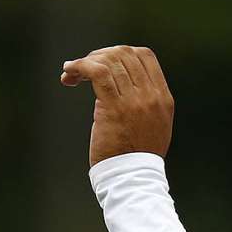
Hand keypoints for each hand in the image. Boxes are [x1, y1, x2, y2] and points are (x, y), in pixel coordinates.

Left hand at [61, 46, 174, 166]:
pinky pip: (97, 73)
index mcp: (163, 97)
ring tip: (71, 72)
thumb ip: (146, 102)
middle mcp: (150, 95)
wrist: (132, 178)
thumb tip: (124, 81)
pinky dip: (80, 67)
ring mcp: (134, 101)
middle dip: (99, 55)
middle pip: (124, 54)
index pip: (145, 56)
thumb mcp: (155, 124)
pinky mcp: (113, 107)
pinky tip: (68, 73)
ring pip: (108, 61)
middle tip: (83, 68)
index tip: (104, 63)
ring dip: (85, 62)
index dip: (121, 52)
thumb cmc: (137, 156)